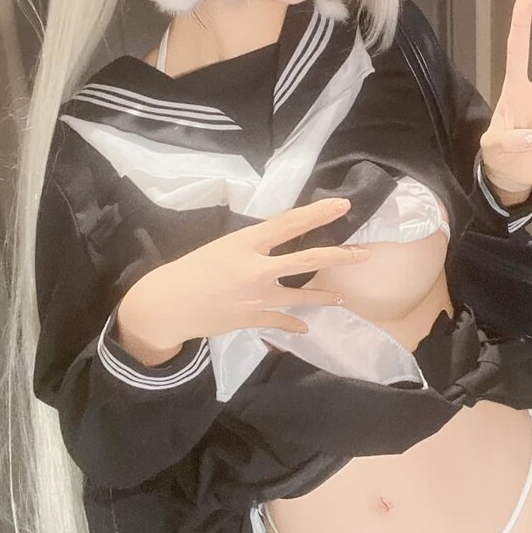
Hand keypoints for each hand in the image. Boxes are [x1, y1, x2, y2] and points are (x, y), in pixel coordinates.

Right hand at [117, 198, 371, 350]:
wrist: (167, 305)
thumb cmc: (190, 268)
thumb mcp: (222, 246)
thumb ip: (252, 245)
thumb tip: (276, 244)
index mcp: (247, 242)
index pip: (290, 223)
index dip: (319, 213)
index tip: (343, 205)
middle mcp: (257, 268)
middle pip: (308, 260)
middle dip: (339, 256)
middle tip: (363, 254)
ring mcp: (258, 296)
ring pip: (302, 295)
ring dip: (324, 296)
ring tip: (342, 297)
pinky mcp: (253, 318)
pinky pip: (281, 320)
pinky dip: (294, 324)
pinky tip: (305, 327)